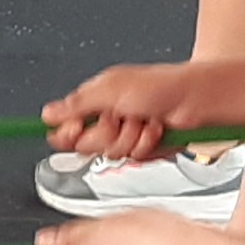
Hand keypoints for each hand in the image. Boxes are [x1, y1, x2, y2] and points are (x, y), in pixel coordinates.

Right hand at [43, 58, 216, 160]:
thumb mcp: (110, 89)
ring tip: (144, 121)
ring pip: (112, 154)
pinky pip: (135, 159)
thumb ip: (75, 104)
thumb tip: (48, 113)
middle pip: (87, 145)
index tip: (78, 127)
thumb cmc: (160, 85)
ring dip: (130, 138)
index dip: (70, 132)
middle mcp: (110, 119)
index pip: (66, 127)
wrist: (196, 99)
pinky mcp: (145, 149)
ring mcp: (128, 135)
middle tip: (120, 117)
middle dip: (105, 134)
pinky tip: (156, 130)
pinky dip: (146, 145)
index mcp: (97, 100)